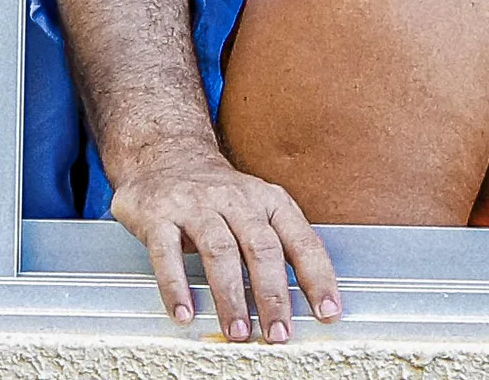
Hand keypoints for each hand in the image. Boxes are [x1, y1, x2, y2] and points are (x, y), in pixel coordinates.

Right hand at [109, 143, 340, 341]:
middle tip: (279, 334)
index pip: (301, 240)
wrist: (166, 154)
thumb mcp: (255, 208)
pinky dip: (176, 286)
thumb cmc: (218, 194)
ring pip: (220, 251)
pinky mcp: (160, 216)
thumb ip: (275, 247)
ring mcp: (197, 205)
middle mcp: (237, 199)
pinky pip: (168, 253)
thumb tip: (300, 301)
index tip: (328, 311)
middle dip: (273, 295)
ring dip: (231, 295)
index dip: (318, 277)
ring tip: (238, 332)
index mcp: (268, 200)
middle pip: (262, 247)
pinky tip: (184, 314)